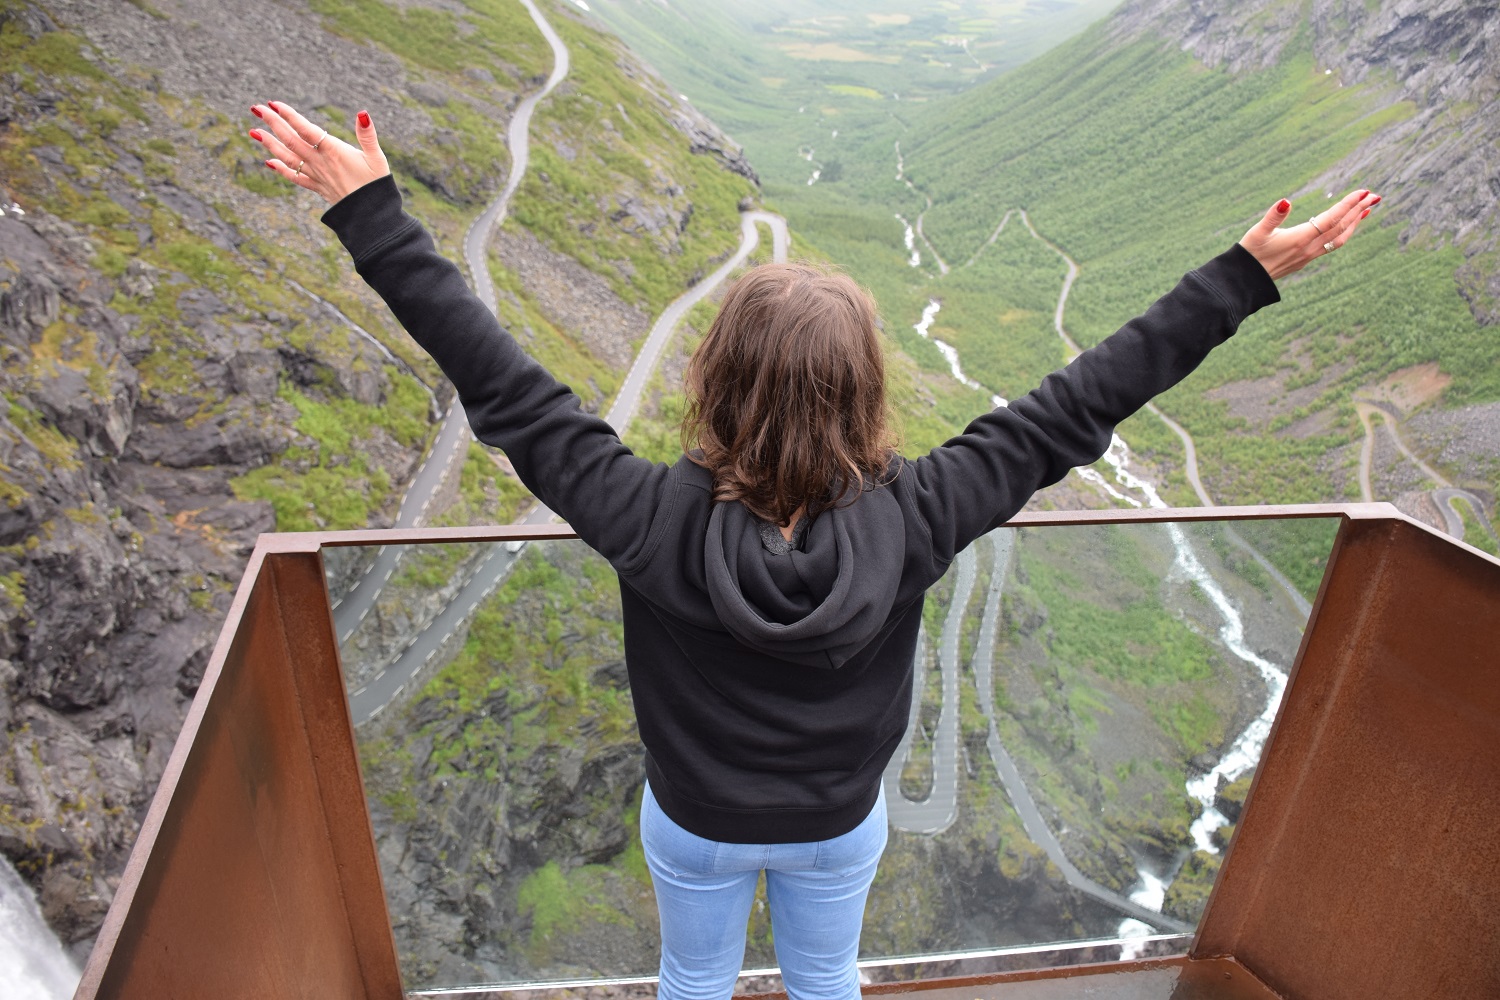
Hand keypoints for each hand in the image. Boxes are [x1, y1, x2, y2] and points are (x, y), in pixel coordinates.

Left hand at [248, 101, 389, 204]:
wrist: (371, 217)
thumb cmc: (377, 186)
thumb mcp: (377, 158)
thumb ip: (367, 135)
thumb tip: (362, 113)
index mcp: (333, 152)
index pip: (306, 129)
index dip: (289, 115)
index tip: (273, 103)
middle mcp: (320, 163)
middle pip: (291, 140)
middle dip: (273, 123)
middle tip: (256, 108)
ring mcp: (316, 176)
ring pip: (288, 157)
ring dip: (270, 144)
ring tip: (254, 132)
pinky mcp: (318, 188)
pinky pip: (295, 178)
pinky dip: (281, 170)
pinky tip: (269, 162)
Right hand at [1239, 188, 1380, 280]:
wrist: (1245, 280)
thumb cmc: (1249, 253)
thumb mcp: (1257, 232)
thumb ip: (1273, 216)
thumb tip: (1285, 202)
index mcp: (1300, 239)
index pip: (1331, 218)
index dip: (1348, 204)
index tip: (1363, 191)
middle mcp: (1308, 248)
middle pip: (1341, 227)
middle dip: (1358, 210)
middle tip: (1374, 196)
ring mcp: (1309, 255)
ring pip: (1340, 239)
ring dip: (1355, 223)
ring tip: (1366, 210)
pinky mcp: (1306, 259)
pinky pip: (1332, 245)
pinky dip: (1344, 233)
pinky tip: (1346, 226)